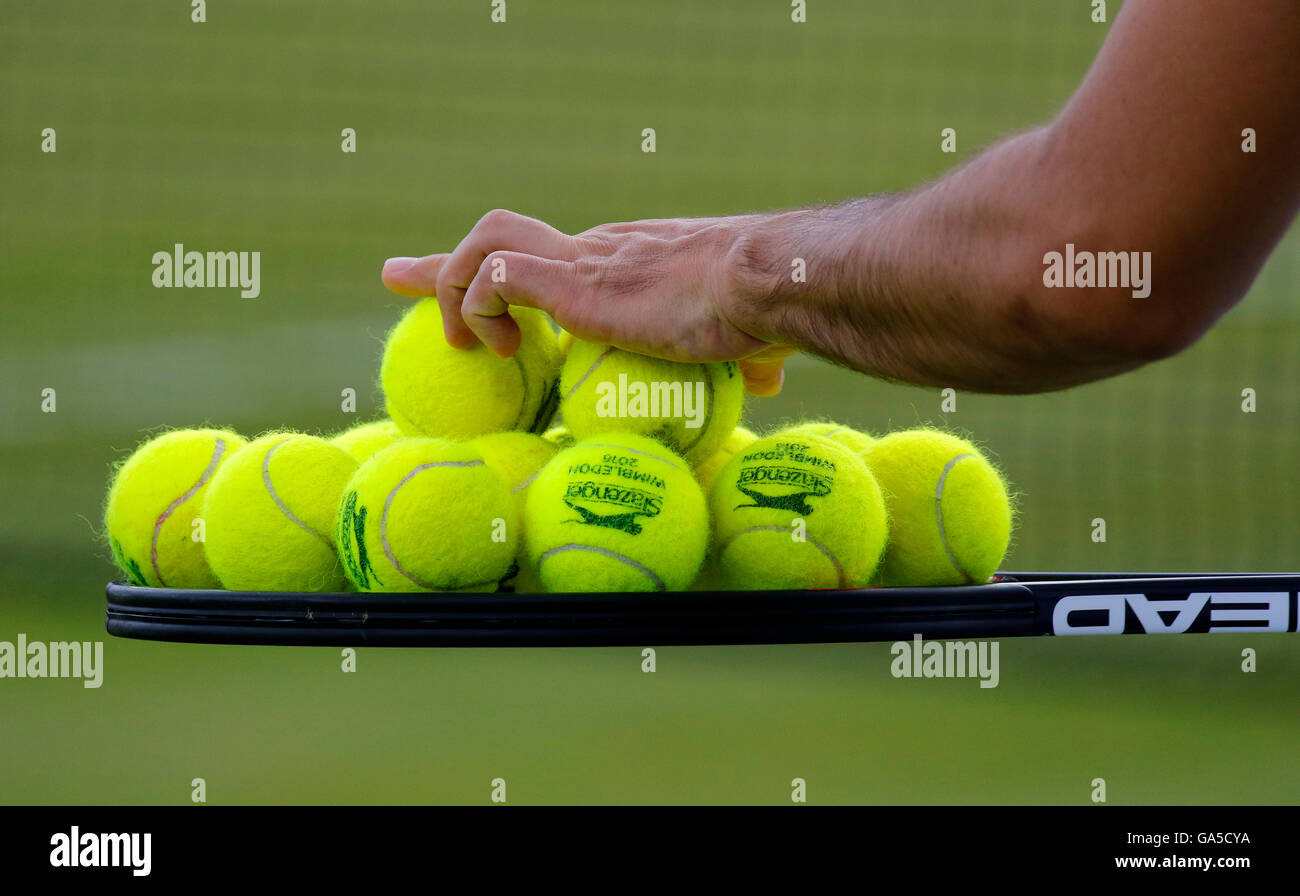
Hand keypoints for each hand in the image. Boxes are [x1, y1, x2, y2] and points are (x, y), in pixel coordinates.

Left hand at [381, 209, 792, 395]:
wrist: (766, 283)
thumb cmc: (764, 310)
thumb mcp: (742, 333)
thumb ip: (746, 355)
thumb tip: (771, 379)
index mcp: (620, 266)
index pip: (548, 256)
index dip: (508, 272)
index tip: (481, 292)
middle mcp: (593, 253)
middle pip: (501, 234)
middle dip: (441, 264)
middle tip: (396, 278)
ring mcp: (581, 263)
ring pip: (486, 242)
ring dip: (458, 289)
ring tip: (472, 344)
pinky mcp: (572, 280)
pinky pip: (497, 274)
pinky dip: (483, 306)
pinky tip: (502, 346)